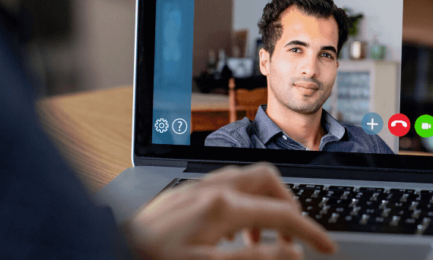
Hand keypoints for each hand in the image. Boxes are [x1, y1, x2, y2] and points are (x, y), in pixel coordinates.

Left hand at [124, 163, 335, 259]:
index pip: (283, 214)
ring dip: (264, 206)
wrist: (104, 248)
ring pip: (247, 180)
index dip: (310, 233)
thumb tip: (292, 252)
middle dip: (289, 206)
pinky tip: (232, 233)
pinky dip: (242, 205)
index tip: (327, 248)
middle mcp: (212, 189)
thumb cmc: (152, 259)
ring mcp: (196, 188)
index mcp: (223, 207)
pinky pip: (226, 187)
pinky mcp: (184, 194)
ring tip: (262, 241)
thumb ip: (254, 257)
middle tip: (294, 238)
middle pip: (269, 180)